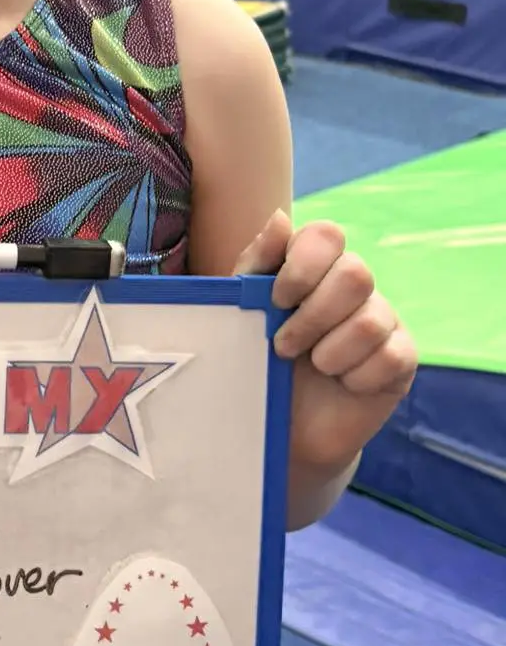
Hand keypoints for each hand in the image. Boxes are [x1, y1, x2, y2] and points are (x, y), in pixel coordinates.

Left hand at [235, 211, 416, 474]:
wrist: (279, 428)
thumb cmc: (257, 359)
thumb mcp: (243, 310)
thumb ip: (257, 262)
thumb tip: (281, 217)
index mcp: (315, 265)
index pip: (327, 235)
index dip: (304, 265)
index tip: (277, 299)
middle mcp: (353, 284)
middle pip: (355, 274)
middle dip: (313, 316)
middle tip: (284, 346)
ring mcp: (383, 319)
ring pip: (370, 321)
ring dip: (330, 352)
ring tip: (312, 367)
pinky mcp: (401, 358)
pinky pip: (390, 357)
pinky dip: (356, 377)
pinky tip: (342, 384)